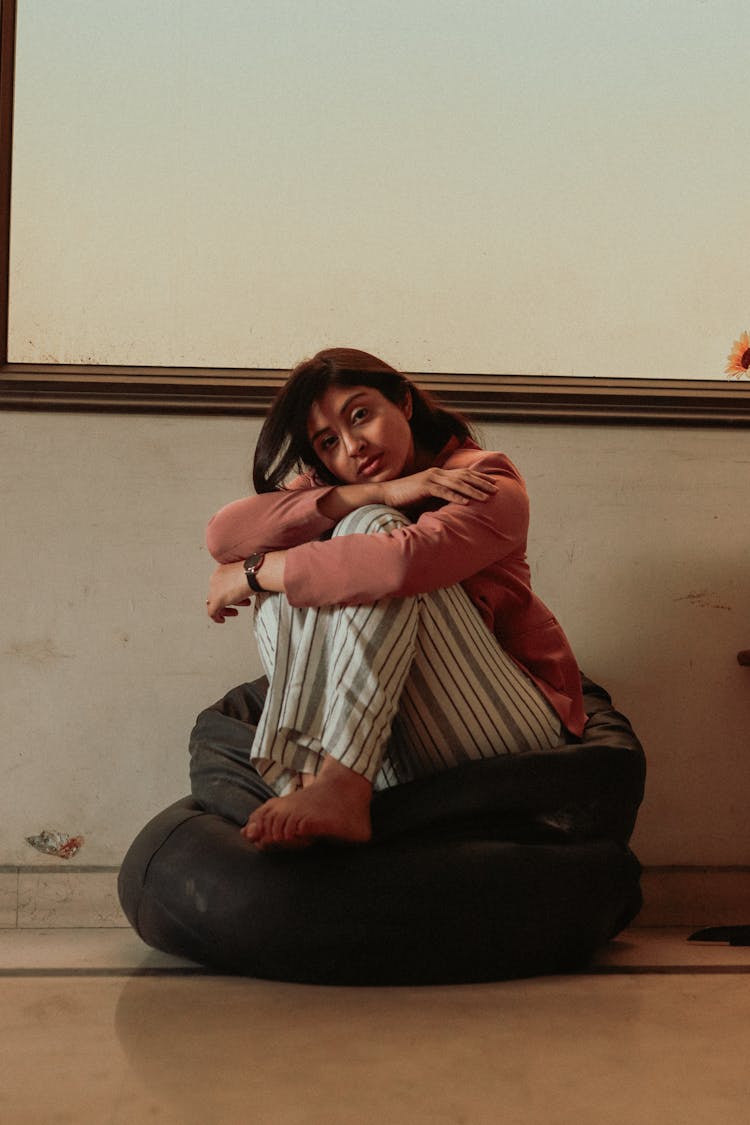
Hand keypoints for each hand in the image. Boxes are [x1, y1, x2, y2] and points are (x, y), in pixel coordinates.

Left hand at [206, 561, 252, 622]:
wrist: (255, 574)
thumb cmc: (255, 574)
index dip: (229, 592)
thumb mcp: (247, 576)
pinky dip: (216, 617)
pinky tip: (222, 620)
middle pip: (216, 593)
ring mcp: (215, 589)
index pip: (221, 584)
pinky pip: (212, 611)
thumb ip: (242, 582)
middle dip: (229, 600)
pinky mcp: (216, 600)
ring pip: (214, 602)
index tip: (237, 597)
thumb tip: (245, 589)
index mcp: (222, 570)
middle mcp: (216, 578)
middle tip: (237, 605)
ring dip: (225, 609)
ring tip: (235, 612)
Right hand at [380, 467, 497, 508]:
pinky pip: (443, 492)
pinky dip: (456, 497)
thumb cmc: (406, 497)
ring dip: (473, 491)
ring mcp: (431, 479)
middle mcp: (437, 473)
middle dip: (482, 483)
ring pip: (458, 484)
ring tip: (486, 497)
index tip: (493, 483)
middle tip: (497, 489)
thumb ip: (440, 494)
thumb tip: (454, 501)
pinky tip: (466, 503)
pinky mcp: (424, 487)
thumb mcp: (426, 494)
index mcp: (439, 474)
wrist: (386, 495)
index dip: (480, 477)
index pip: (464, 473)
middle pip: (465, 476)